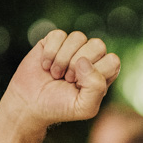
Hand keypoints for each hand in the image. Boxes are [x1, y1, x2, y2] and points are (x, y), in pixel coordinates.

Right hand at [0, 29, 120, 131]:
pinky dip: (50, 53)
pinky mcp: (54, 41)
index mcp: (103, 73)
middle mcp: (91, 58)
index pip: (112, 61)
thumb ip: (96, 88)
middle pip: (98, 45)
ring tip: (55, 74)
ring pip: (78, 37)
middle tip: (67, 79)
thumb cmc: (60, 107)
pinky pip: (59, 35)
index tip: (80, 86)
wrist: (30, 104)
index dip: (96, 72)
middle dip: (79, 64)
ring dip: (63, 59)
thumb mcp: (84, 107)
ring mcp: (73, 48)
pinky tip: (45, 65)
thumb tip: (84, 60)